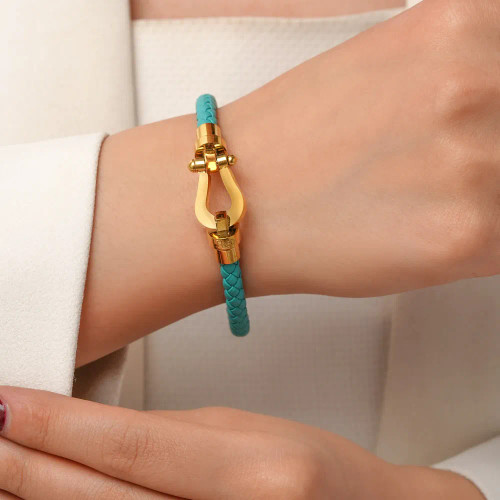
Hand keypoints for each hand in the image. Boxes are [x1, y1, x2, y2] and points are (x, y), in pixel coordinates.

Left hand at [0, 387, 483, 498]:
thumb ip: (169, 434)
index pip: (130, 445)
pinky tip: (49, 497)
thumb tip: (93, 434)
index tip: (6, 402)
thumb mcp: (245, 430)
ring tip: (4, 466)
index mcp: (254, 470)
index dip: (57, 426)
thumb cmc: (316, 469)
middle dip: (26, 467)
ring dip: (40, 498)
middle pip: (100, 499)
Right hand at [78, 0, 499, 363]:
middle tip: (446, 168)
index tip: (486, 129)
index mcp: (463, 22)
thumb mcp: (400, 62)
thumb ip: (469, 71)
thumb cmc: (296, 138)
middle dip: (491, 154)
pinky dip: (483, 244)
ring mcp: (476, 159)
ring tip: (429, 203)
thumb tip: (495, 107)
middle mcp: (479, 81)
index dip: (499, 115)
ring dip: (485, 200)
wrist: (238, 198)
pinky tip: (435, 231)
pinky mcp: (465, 234)